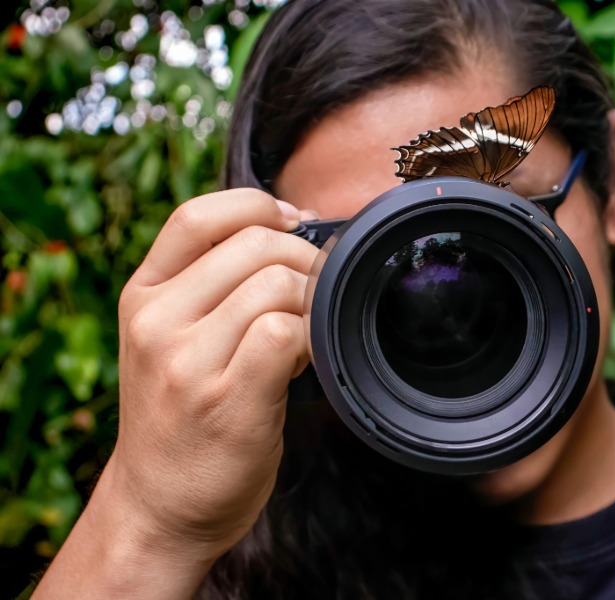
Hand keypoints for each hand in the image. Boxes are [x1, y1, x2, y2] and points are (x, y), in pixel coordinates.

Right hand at [109, 188, 318, 557]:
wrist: (158, 506)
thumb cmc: (178, 416)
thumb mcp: (166, 338)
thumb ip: (208, 284)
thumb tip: (290, 228)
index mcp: (142, 296)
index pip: (198, 216)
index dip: (257, 206)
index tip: (291, 223)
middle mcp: (157, 322)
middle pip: (256, 245)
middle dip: (303, 261)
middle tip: (310, 295)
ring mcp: (188, 362)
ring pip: (277, 285)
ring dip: (309, 303)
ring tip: (299, 336)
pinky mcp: (228, 400)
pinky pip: (287, 332)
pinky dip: (310, 338)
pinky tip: (302, 362)